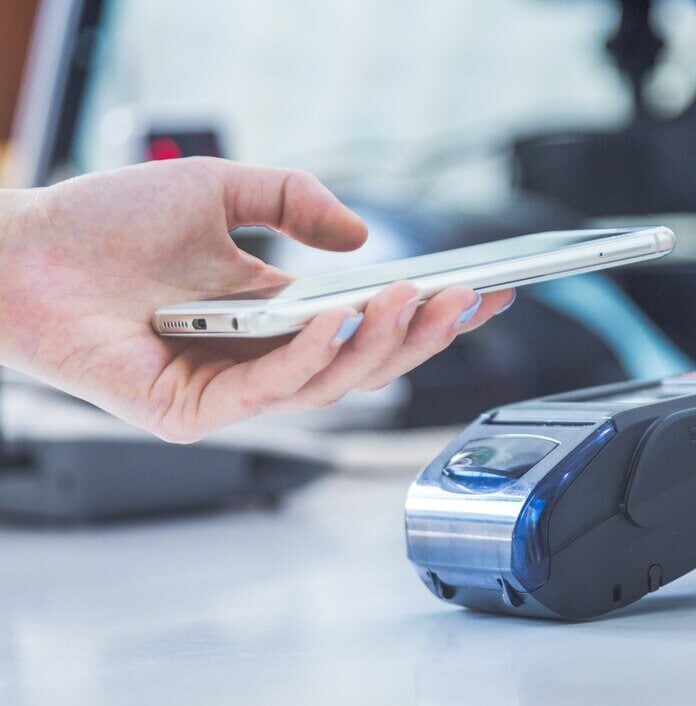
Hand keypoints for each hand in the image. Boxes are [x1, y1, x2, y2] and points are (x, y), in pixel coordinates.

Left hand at [0, 158, 512, 441]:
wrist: (23, 247)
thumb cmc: (109, 223)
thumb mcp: (222, 189)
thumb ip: (295, 200)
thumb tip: (363, 238)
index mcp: (277, 318)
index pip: (370, 326)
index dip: (431, 312)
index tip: (486, 289)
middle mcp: (262, 361)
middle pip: (366, 364)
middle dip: (426, 334)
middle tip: (472, 298)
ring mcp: (231, 392)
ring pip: (332, 383)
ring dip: (382, 343)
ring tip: (422, 297)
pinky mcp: (194, 412)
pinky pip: (271, 390)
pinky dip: (312, 355)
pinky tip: (341, 316)